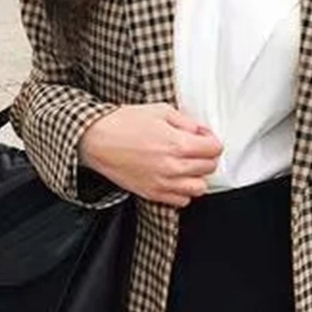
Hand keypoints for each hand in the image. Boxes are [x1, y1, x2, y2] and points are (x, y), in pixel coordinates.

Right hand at [79, 103, 222, 207]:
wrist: (96, 140)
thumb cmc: (123, 123)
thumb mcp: (160, 110)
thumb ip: (186, 122)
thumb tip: (200, 131)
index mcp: (178, 144)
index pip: (215, 149)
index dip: (212, 140)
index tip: (204, 137)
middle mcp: (173, 167)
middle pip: (209, 168)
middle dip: (206, 156)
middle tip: (196, 148)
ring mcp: (163, 183)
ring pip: (199, 188)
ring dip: (197, 176)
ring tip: (187, 165)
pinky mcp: (152, 194)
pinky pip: (182, 201)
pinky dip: (183, 191)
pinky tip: (175, 178)